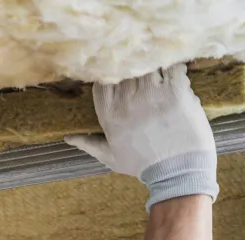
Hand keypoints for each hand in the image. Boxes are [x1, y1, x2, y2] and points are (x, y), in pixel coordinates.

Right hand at [65, 63, 217, 210]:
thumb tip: (67, 138)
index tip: (119, 78)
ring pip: (148, 64)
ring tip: (161, 71)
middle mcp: (126, 100)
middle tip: (143, 71)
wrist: (177, 170)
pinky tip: (177, 74)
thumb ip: (88, 143)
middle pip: (126, 69)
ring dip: (155, 65)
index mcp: (109, 114)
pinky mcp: (175, 91)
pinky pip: (172, 67)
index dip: (110, 76)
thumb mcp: (110, 156)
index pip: (102, 82)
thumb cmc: (142, 164)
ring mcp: (151, 93)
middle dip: (134, 68)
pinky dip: (175, 67)